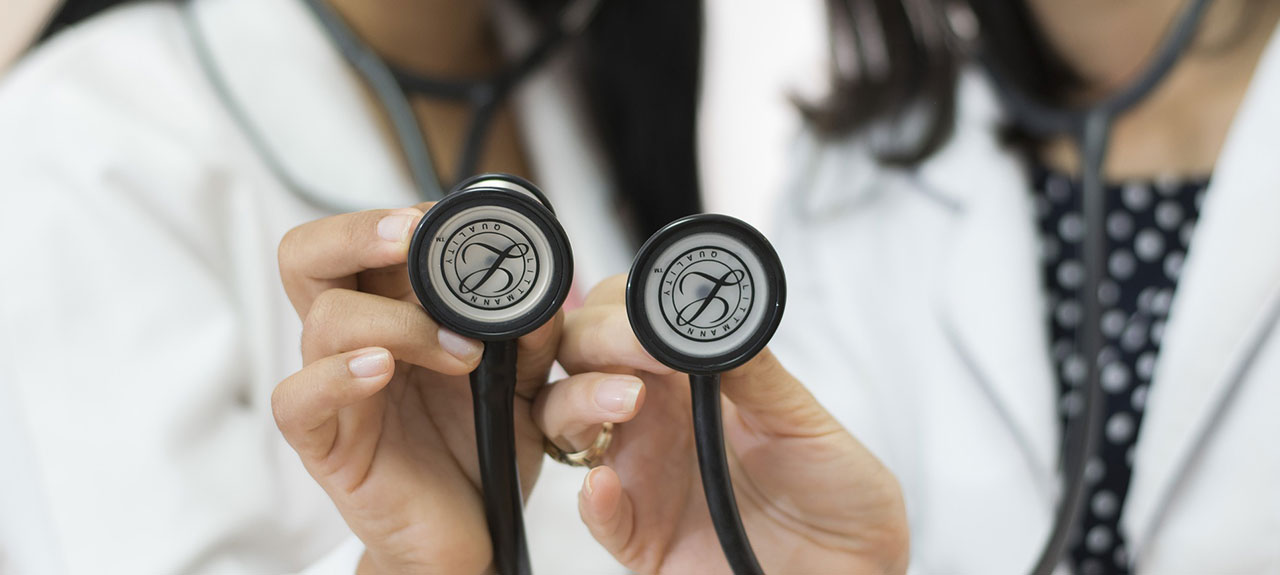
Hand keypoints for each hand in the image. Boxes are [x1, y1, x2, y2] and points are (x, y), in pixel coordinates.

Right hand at [272, 207, 639, 573]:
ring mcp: (333, 390)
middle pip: (306, 257)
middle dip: (358, 233)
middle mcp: (351, 340)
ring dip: (398, 323)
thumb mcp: (523, 382)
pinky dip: (336, 375)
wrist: (475, 531)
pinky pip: (298, 399)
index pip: (362, 241)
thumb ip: (529, 335)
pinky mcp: (324, 445)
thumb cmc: (482, 445)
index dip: (393, 219)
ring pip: (322, 321)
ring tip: (461, 354)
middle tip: (414, 237)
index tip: (444, 218)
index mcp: (390, 311)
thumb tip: (543, 291)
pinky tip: (379, 371)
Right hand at [535, 276, 909, 574]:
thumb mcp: (803, 419)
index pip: (624, 325)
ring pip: (566, 424)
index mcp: (687, 382)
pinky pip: (598, 515)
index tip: (651, 315)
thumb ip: (753, 372)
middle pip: (580, 361)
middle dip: (594, 343)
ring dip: (580, 401)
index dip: (624, 312)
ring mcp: (641, 475)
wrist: (854, 564)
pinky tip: (606, 484)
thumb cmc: (835, 490)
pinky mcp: (642, 536)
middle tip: (634, 349)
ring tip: (624, 401)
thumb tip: (716, 319)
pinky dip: (593, 499)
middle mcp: (653, 420)